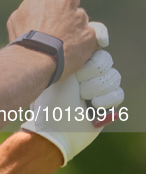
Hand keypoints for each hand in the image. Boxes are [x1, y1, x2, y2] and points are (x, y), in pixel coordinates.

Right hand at [7, 0, 97, 79]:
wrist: (36, 61)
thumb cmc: (23, 40)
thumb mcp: (17, 17)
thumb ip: (32, 7)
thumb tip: (37, 9)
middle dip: (64, 8)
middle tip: (53, 25)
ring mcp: (80, 16)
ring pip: (79, 17)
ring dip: (73, 26)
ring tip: (60, 43)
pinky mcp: (90, 33)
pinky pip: (90, 34)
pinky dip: (83, 41)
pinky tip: (71, 50)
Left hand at [21, 47, 123, 164]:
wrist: (58, 130)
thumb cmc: (54, 102)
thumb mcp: (61, 74)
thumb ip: (77, 57)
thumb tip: (97, 43)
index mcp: (72, 64)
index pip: (93, 48)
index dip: (93, 55)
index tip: (88, 61)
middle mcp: (85, 74)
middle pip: (106, 61)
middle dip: (93, 75)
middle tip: (79, 88)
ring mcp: (97, 88)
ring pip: (115, 76)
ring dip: (99, 88)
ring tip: (85, 99)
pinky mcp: (107, 103)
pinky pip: (119, 93)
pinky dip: (108, 99)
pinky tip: (95, 107)